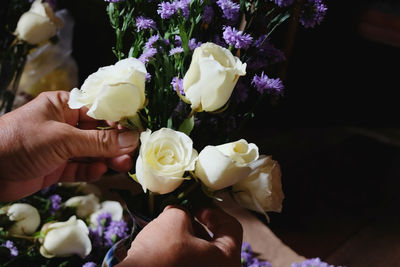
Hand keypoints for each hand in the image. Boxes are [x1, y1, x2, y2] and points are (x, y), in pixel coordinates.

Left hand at [0, 91, 138, 200]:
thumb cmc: (20, 142)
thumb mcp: (63, 139)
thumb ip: (99, 142)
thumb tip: (131, 139)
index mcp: (62, 106)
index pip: (97, 110)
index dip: (118, 120)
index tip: (136, 130)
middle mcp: (63, 125)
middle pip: (97, 133)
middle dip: (114, 143)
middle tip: (131, 152)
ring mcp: (60, 147)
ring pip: (91, 152)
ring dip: (106, 159)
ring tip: (122, 165)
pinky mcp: (56, 167)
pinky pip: (79, 167)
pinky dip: (90, 170)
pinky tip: (99, 171)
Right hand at [118, 206, 242, 266]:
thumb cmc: (161, 252)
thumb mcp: (175, 219)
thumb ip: (184, 210)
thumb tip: (180, 212)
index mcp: (227, 260)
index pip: (231, 227)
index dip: (213, 211)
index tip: (196, 206)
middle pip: (216, 242)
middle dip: (198, 224)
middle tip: (182, 214)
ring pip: (202, 255)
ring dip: (187, 238)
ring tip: (169, 227)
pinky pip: (189, 264)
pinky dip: (180, 253)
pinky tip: (163, 244)